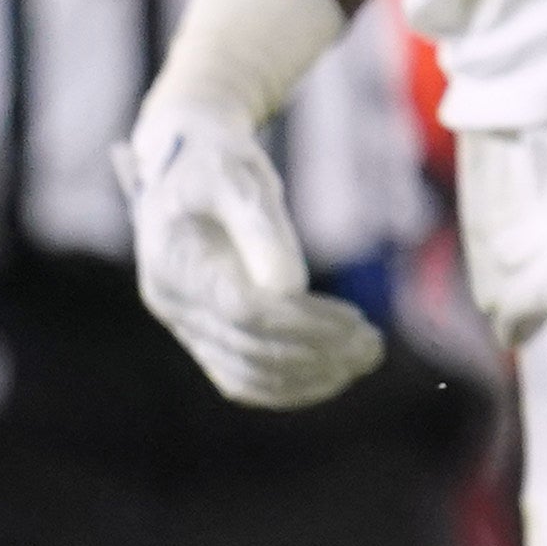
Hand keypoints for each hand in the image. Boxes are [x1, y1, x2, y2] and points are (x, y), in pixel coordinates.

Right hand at [116, 97, 383, 407]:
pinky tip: (334, 374)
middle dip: (318, 352)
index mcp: (176, 262)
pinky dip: (289, 385)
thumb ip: (259, 226)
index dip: (304, 322)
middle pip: (249, 348)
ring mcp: (183, 324)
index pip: (245, 311)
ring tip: (364, 359)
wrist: (185, 165)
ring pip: (246, 374)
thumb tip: (289, 287)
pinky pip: (242, 377)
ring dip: (310, 376)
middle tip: (374, 346)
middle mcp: (172, 303)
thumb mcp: (237, 174)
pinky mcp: (200, 335)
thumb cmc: (217, 160)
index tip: (356, 320)